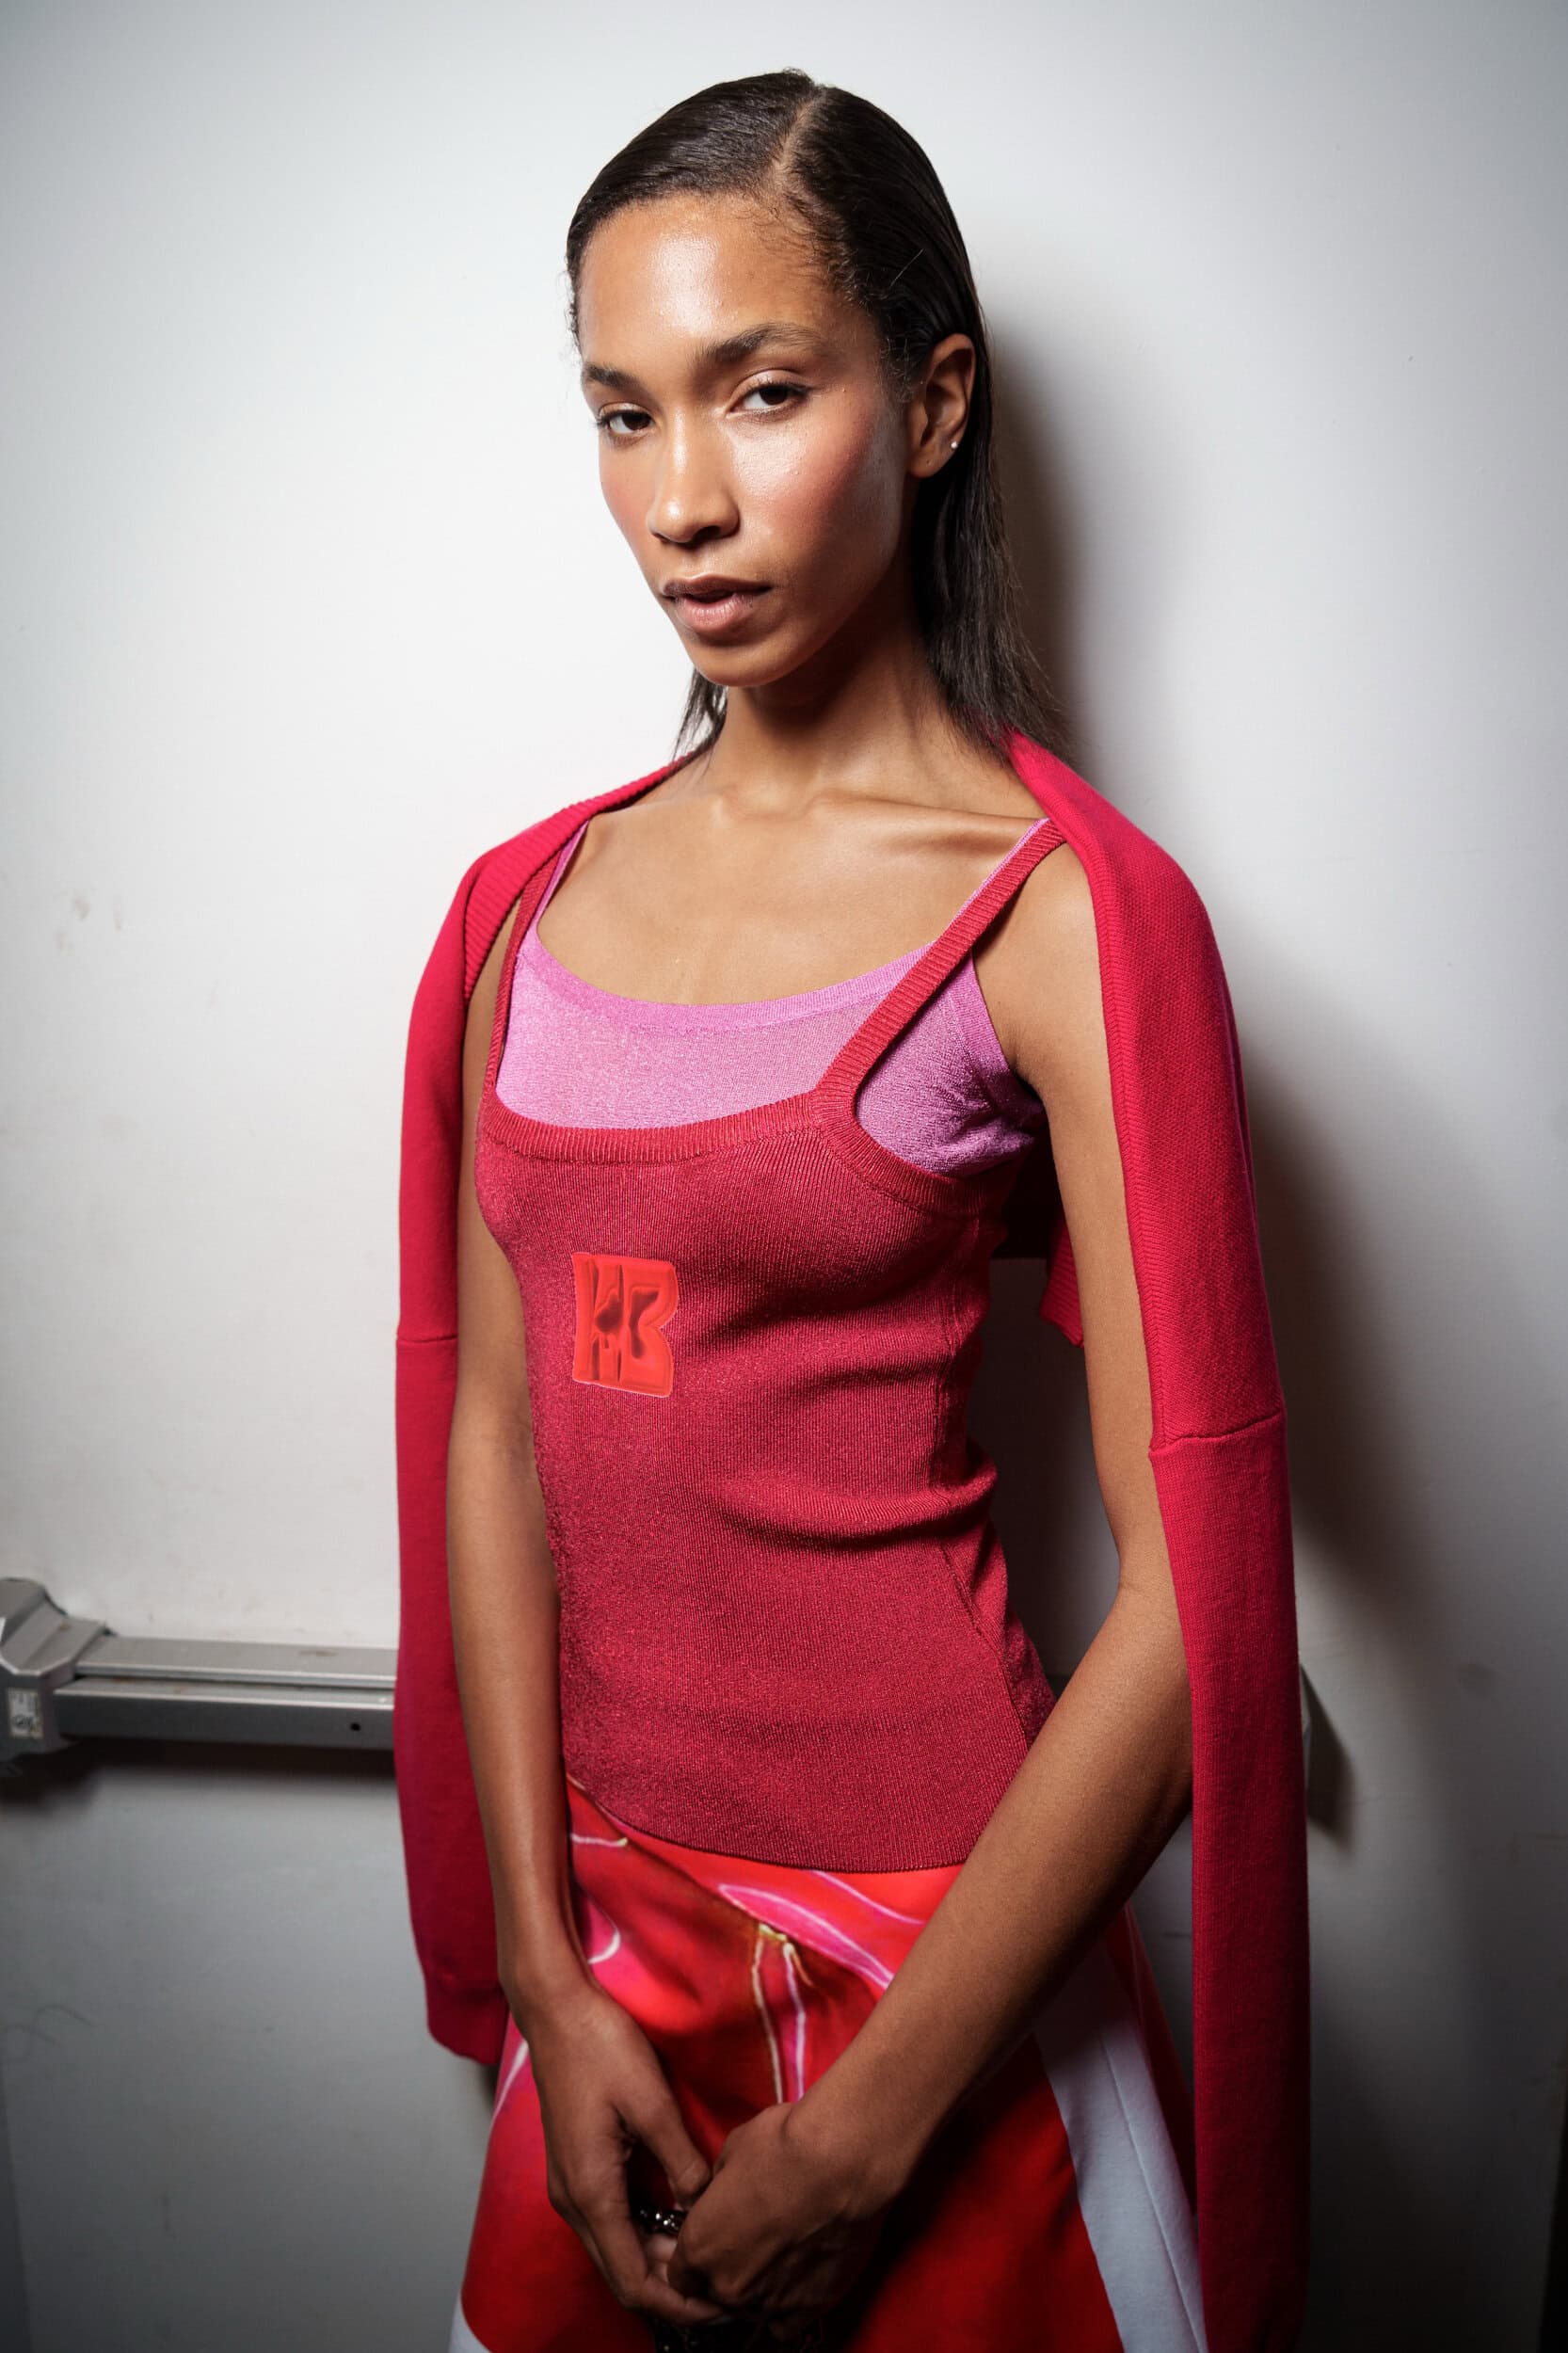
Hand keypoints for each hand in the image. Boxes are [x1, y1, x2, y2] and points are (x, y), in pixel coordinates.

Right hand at [516, 1976, 731, 2329]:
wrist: (557, 2010)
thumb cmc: (600, 2047)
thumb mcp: (652, 2102)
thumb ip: (681, 2161)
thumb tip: (708, 2209)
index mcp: (591, 2193)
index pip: (633, 2281)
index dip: (678, 2303)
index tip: (721, 2303)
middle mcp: (574, 2201)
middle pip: (623, 2274)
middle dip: (673, 2291)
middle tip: (727, 2286)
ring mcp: (571, 2186)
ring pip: (617, 2250)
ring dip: (659, 2263)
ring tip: (712, 2258)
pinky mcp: (577, 2169)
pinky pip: (612, 2222)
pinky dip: (645, 2235)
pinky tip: (681, 2223)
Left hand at [665, 2096, 893, 2339]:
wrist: (840, 2162)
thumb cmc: (783, 2145)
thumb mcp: (730, 2153)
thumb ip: (719, 2189)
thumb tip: (724, 2195)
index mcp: (700, 2246)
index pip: (681, 2274)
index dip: (696, 2257)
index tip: (712, 2241)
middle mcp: (729, 2283)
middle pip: (716, 2292)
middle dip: (728, 2269)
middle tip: (752, 2240)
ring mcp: (769, 2301)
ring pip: (752, 2308)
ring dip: (759, 2288)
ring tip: (782, 2255)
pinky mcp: (809, 2308)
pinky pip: (787, 2325)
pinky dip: (788, 2309)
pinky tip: (798, 2282)